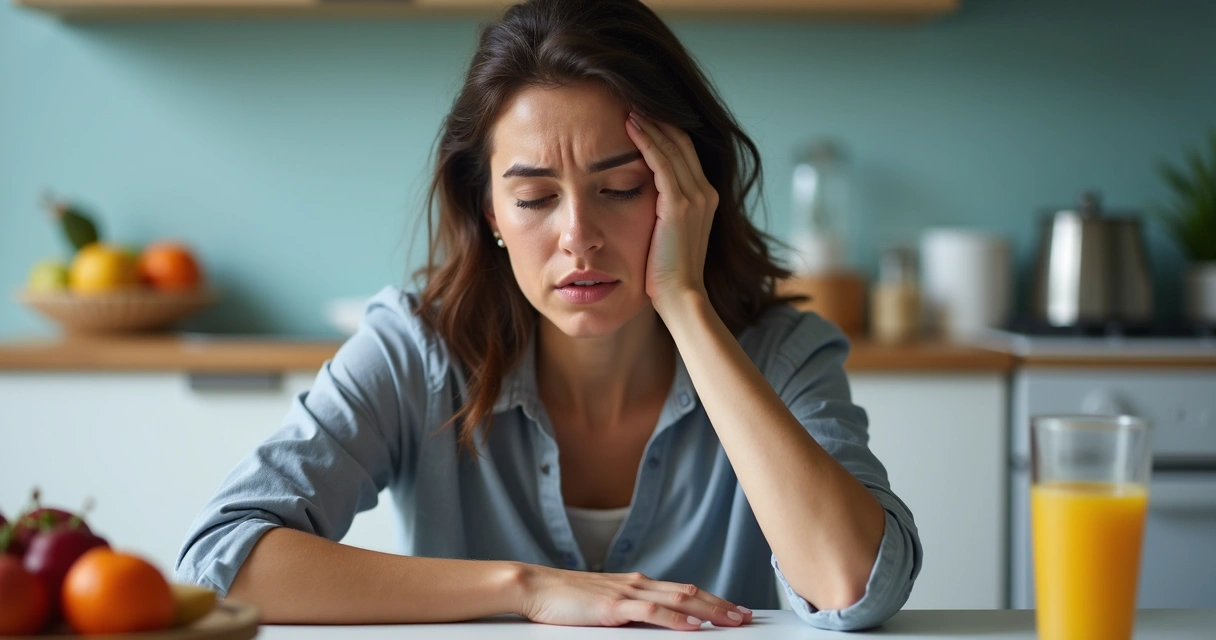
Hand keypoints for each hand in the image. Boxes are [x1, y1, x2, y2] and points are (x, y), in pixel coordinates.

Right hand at [516, 564, 752, 629]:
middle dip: (721, 605)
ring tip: (732, 619)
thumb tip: (653, 624)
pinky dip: (675, 618)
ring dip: (709, 610)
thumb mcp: (604, 606)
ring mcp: (626, 594)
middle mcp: (637, 585)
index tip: (733, 609)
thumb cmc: (564, 600)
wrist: (535, 587)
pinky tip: (692, 625)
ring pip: (677, 599)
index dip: (711, 600)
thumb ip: (629, 613)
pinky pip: (651, 612)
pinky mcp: (613, 606)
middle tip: (746, 615)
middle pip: (689, 593)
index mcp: (636, 585)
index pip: (682, 591)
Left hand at [625, 112, 717, 307]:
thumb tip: (642, 199)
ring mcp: (695, 197)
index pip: (686, 152)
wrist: (680, 297)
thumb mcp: (668, 235)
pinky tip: (629, 125)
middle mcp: (705, 192)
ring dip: (650, 123)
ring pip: (672, 146)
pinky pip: (661, 162)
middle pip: (682, 141)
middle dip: (658, 118)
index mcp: (705, 198)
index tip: (643, 113)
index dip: (666, 130)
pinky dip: (646, 140)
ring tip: (628, 105)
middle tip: (633, 98)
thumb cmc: (667, 273)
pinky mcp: (679, 205)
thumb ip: (663, 212)